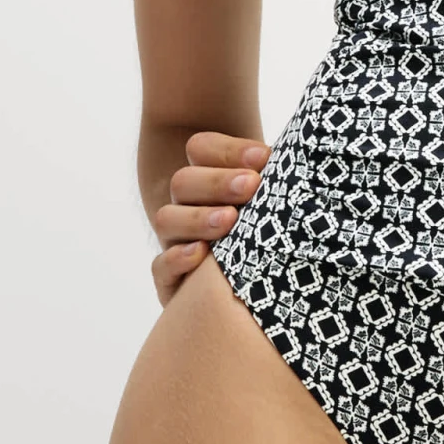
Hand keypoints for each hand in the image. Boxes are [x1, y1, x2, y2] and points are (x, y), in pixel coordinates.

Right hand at [151, 129, 270, 306]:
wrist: (261, 294)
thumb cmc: (273, 234)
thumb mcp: (274, 201)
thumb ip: (276, 178)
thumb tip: (283, 160)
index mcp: (209, 177)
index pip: (200, 148)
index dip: (227, 150)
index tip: (263, 158)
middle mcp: (187, 206)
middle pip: (183, 182)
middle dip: (217, 182)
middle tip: (251, 186)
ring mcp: (176, 242)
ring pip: (167, 219)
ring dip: (198, 217)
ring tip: (230, 220)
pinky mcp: (171, 281)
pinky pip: (159, 267)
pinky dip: (176, 259)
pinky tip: (200, 253)